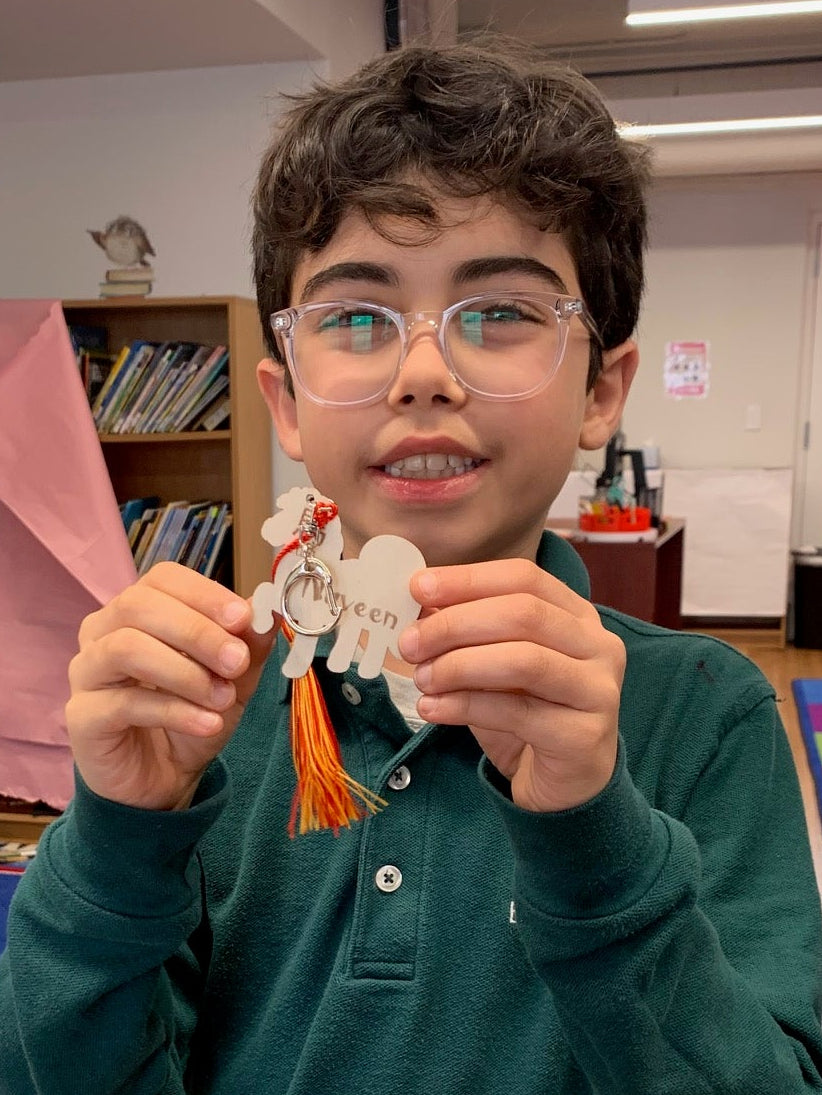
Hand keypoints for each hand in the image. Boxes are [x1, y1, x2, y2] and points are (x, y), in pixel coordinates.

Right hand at [66, 562, 279, 810]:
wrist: (165, 776)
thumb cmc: (193, 712)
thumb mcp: (233, 678)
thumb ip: (248, 644)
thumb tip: (268, 609)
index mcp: (139, 608)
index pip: (164, 579)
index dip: (205, 594)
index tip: (243, 618)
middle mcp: (103, 631)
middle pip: (138, 606)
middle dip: (196, 631)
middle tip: (236, 661)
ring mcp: (87, 671)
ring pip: (125, 648)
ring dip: (185, 672)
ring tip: (224, 698)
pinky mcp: (82, 716)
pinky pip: (125, 703)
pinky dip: (175, 711)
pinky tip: (208, 724)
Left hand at [398, 559, 624, 812]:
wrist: (564, 784)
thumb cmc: (526, 712)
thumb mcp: (493, 663)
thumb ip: (465, 630)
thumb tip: (417, 603)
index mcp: (577, 615)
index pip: (523, 578)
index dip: (468, 579)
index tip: (418, 587)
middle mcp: (598, 645)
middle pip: (524, 614)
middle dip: (456, 624)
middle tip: (410, 642)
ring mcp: (598, 690)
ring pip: (523, 660)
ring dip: (459, 665)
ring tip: (421, 679)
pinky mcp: (584, 736)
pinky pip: (515, 711)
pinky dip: (464, 706)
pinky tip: (432, 709)